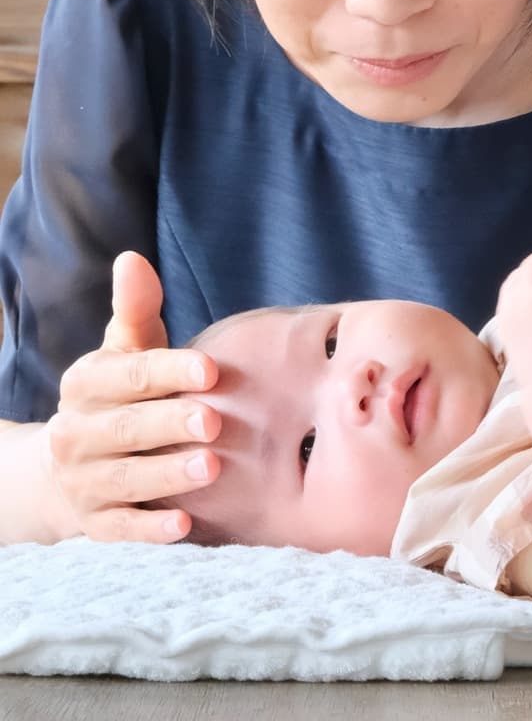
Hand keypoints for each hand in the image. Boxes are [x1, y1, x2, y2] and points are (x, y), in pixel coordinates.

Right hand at [43, 252, 219, 542]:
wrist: (61, 467)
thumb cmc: (119, 395)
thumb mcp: (124, 351)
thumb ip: (135, 311)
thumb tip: (132, 258)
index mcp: (86, 385)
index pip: (129, 376)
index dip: (168, 372)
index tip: (210, 369)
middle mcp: (77, 433)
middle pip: (127, 429)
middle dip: (170, 425)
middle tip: (214, 421)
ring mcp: (84, 481)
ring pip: (126, 479)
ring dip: (167, 476)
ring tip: (210, 468)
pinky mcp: (95, 523)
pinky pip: (121, 529)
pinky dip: (150, 530)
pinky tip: (184, 526)